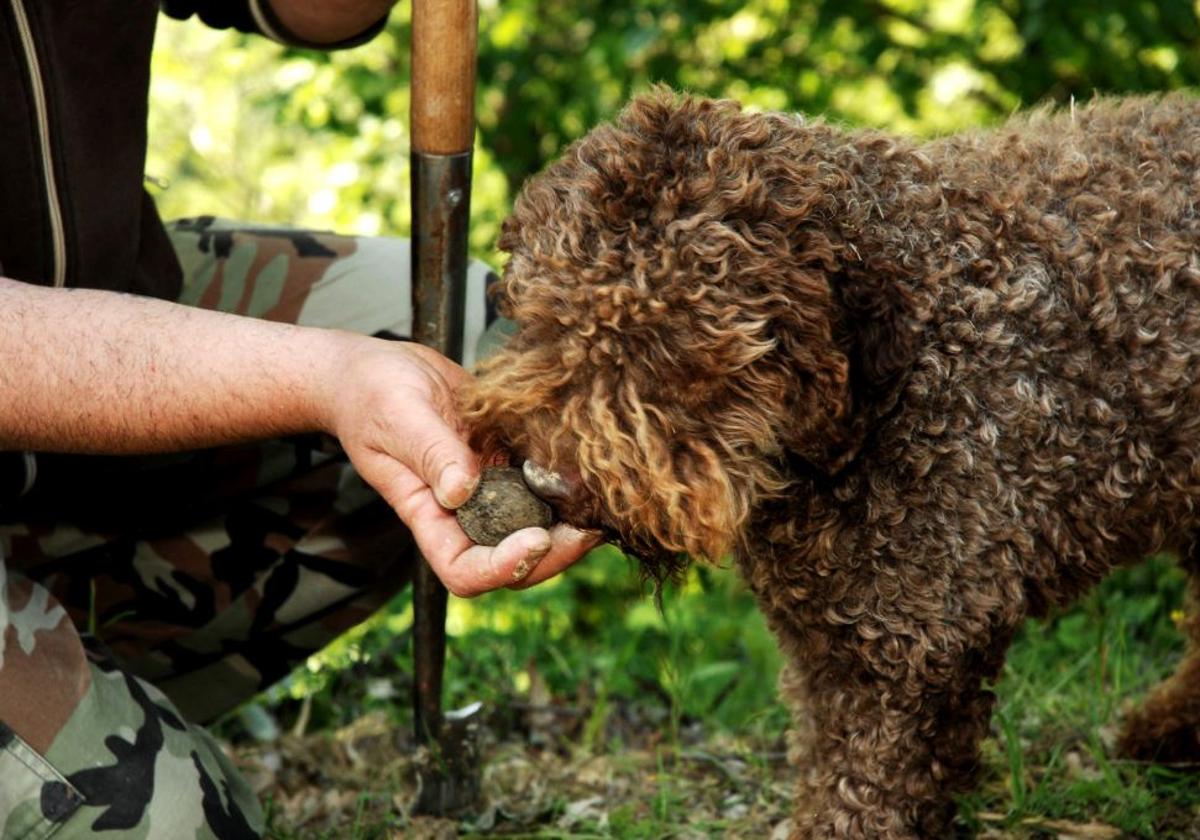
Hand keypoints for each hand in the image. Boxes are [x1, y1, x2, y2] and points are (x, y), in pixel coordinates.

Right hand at [323, 335, 598, 595]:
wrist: (378, 368)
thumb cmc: (372, 395)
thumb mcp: (398, 417)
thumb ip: (431, 453)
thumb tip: (462, 490)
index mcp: (428, 515)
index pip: (464, 569)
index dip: (503, 567)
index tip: (536, 538)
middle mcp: (463, 511)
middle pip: (513, 559)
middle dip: (555, 552)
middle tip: (591, 526)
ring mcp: (490, 487)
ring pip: (537, 524)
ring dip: (571, 520)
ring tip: (603, 499)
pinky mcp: (508, 459)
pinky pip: (543, 482)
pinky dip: (569, 481)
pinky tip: (592, 462)